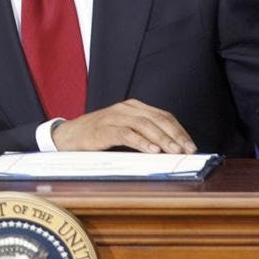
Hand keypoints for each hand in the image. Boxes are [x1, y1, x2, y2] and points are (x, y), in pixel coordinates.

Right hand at [51, 98, 196, 153]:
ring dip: (162, 139)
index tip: (190, 144)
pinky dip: (141, 142)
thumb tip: (170, 149)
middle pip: (157, 119)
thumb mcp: (123, 130)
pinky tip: (152, 150)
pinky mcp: (104, 129)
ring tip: (174, 151)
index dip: (179, 130)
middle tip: (187, 149)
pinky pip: (126, 134)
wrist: (68, 136)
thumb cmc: (98, 135)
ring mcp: (114, 117)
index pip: (163, 115)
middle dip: (175, 135)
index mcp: (133, 107)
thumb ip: (143, 134)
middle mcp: (126, 108)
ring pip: (144, 125)